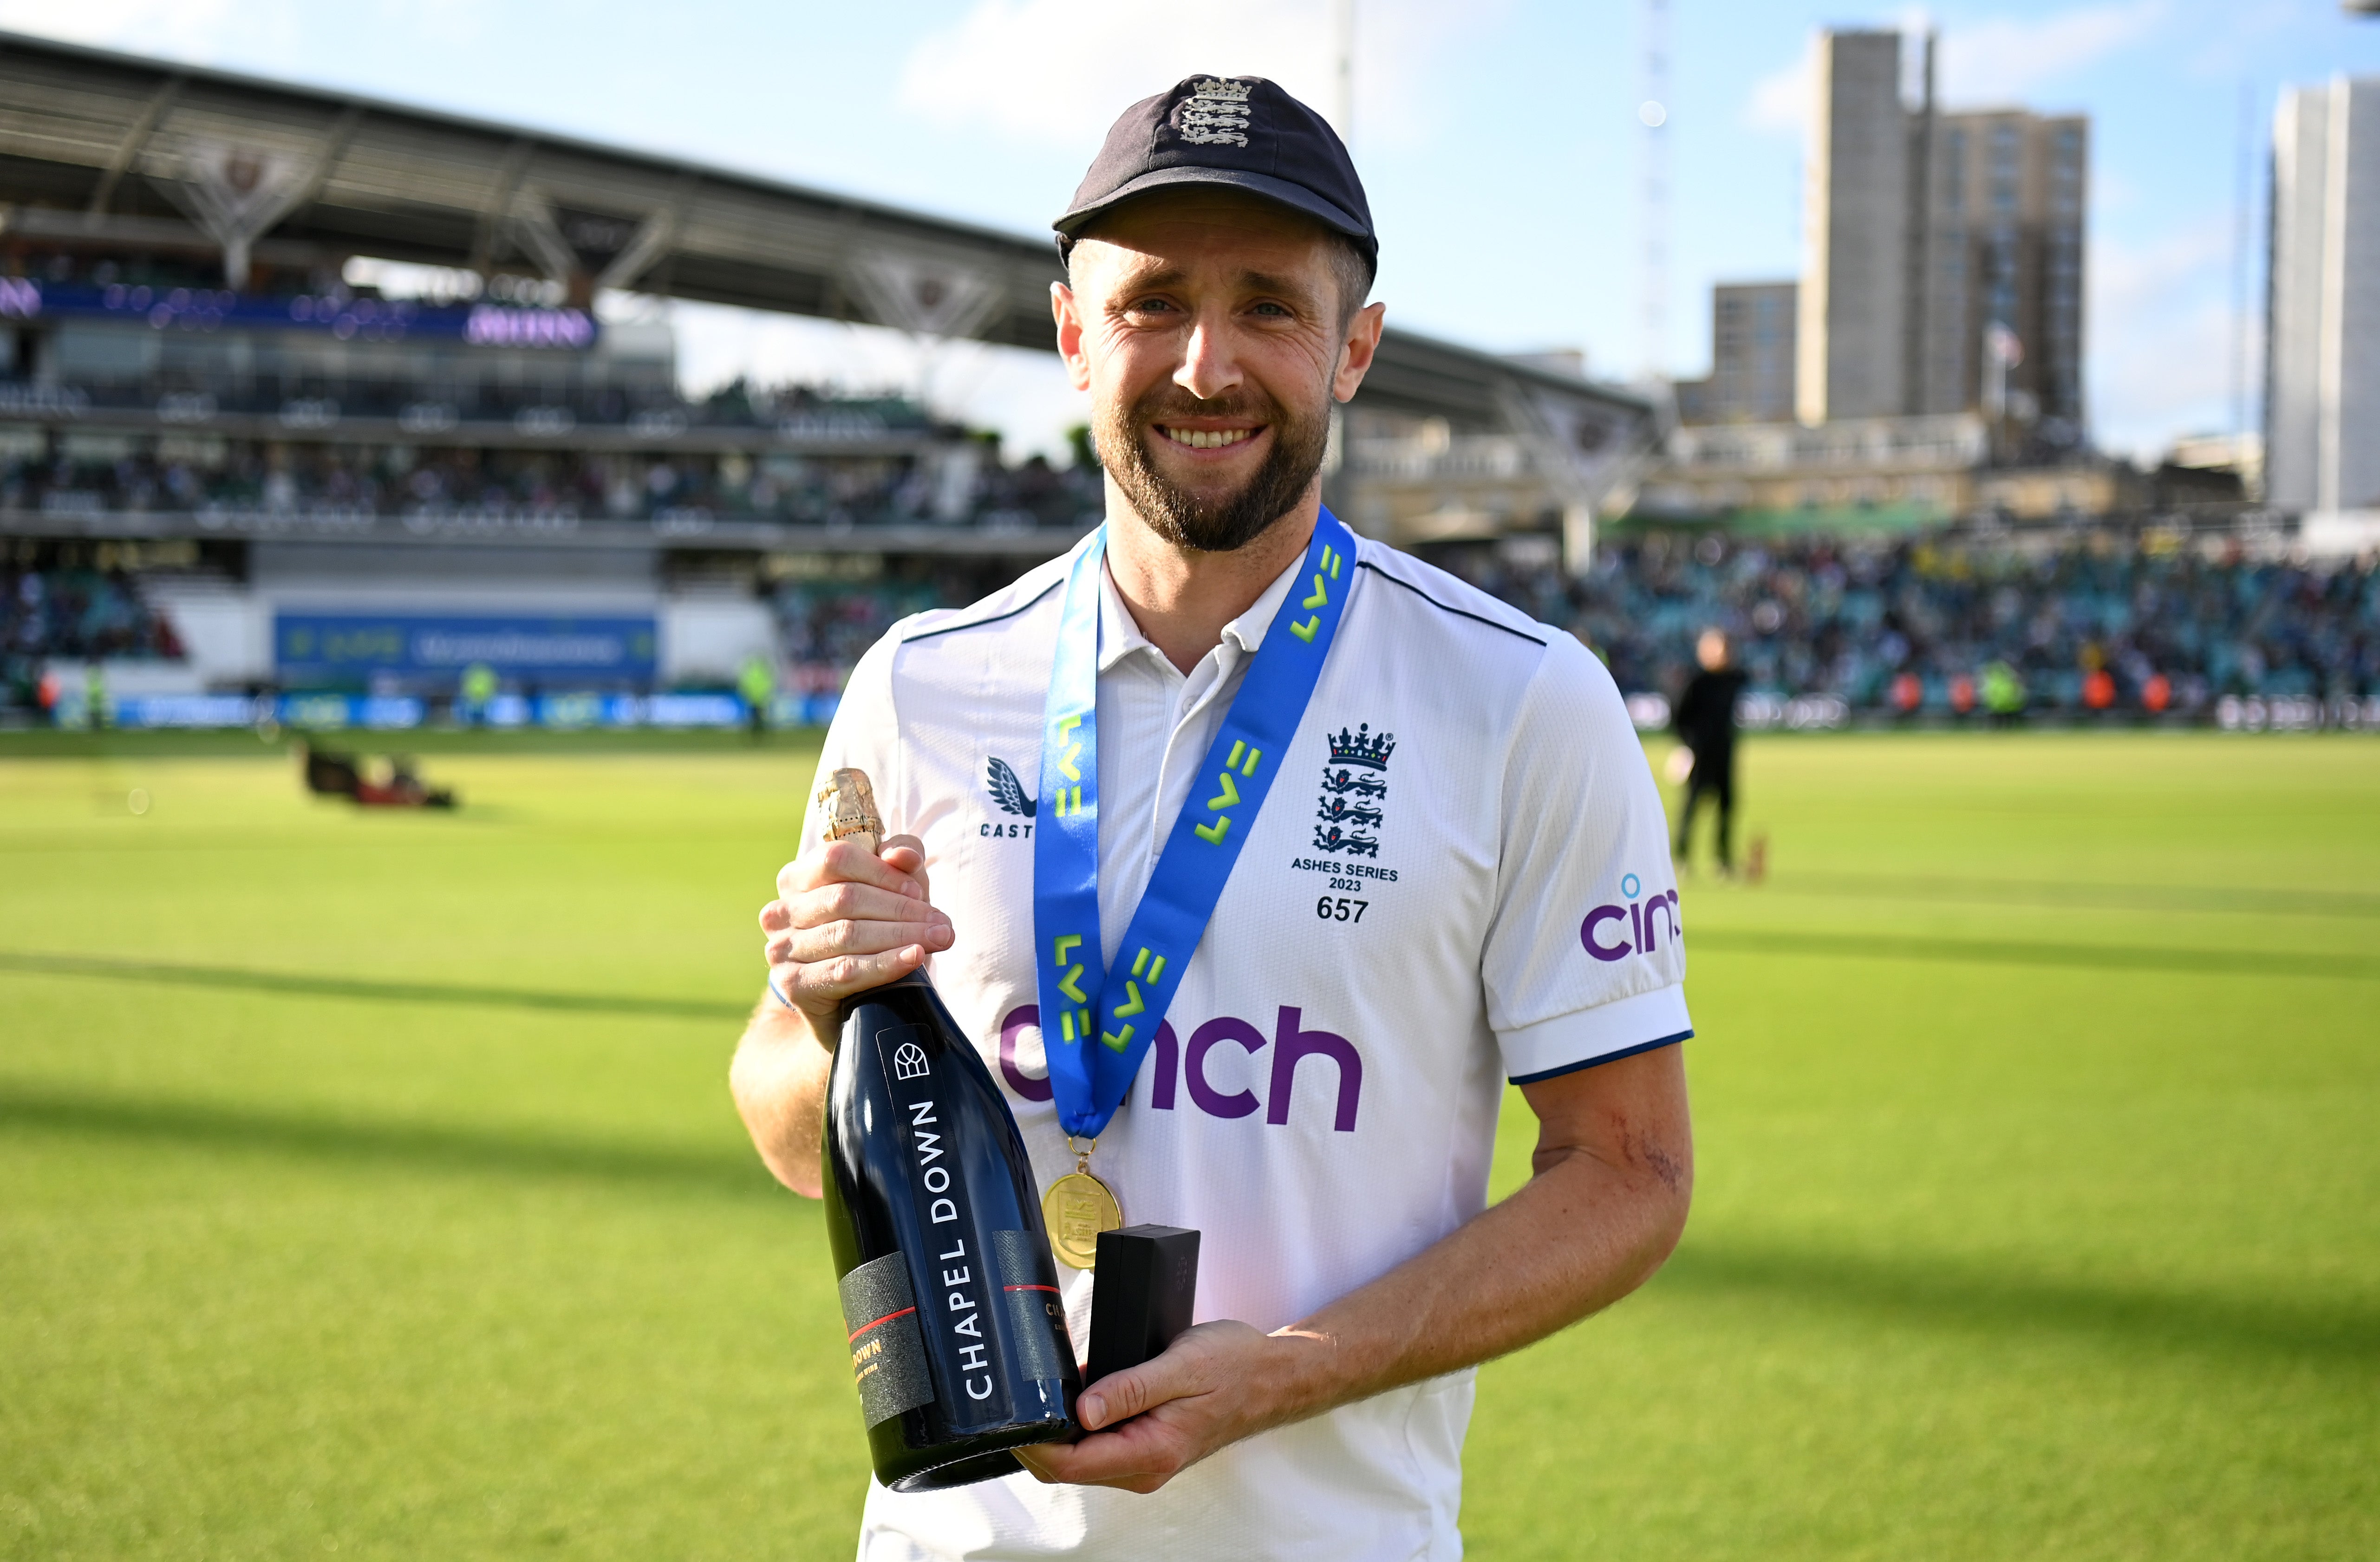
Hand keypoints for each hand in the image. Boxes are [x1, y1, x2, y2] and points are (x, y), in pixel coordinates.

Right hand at [759, 834, 951, 1044]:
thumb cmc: (872, 931)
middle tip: (942, 925)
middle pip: (846, 898)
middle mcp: (781, 910)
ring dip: (901, 936)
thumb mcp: (890, 891)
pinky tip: (913, 958)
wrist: (849, 999)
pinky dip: (885, 964)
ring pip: (848, 934)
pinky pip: (845, 970)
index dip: (883, 873)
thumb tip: (903, 854)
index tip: (918, 892)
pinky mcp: (793, 984)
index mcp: (798, 877)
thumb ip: (897, 863)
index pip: (838, 859)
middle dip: (902, 910)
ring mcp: (782, 948)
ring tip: (940, 940)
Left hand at [1012, 1321, 1299, 1493]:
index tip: (1012, 1413)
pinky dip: (1076, 1425)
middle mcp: (1143, 1467)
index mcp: (1151, 1452)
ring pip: (1078, 1458)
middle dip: (1035, 1437)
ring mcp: (1143, 1461)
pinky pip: (1096, 1445)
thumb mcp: (1182, 1366)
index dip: (1033, 1443)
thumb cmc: (1234, 1366)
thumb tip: (1080, 1411)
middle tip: (1016, 1393)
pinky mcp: (1145, 1447)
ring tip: (1039, 1387)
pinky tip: (1070, 1393)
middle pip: (1066, 1467)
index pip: (1070, 1465)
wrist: (1272, 1378)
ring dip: (1055, 1429)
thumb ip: (1130, 1388)